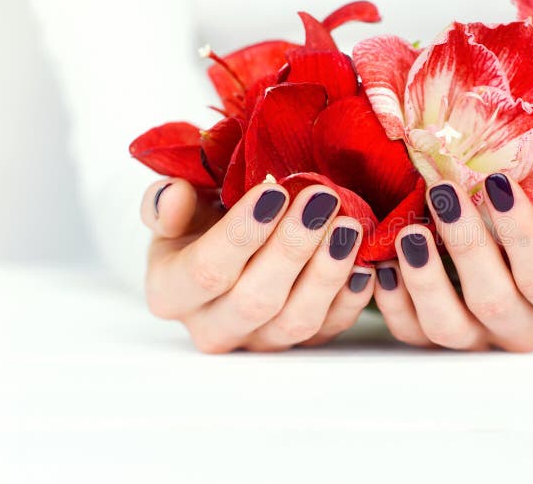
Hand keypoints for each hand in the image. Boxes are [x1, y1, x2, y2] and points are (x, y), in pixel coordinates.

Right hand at [141, 179, 374, 352]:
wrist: (223, 245)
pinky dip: (351, 298)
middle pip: (255, 301)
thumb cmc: (200, 220)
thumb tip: (173, 196)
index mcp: (171, 292)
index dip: (242, 232)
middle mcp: (212, 327)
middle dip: (293, 248)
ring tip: (349, 226)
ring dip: (327, 273)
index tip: (274, 189)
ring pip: (296, 321)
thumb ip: (167, 200)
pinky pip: (330, 330)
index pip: (206, 270)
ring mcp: (259, 341)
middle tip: (321, 200)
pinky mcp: (300, 343)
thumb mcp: (178, 205)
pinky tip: (365, 263)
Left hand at [372, 173, 532, 351]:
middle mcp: (523, 327)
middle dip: (466, 245)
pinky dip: (393, 302)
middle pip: (493, 302)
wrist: (512, 227)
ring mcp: (477, 338)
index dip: (522, 236)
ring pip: (448, 327)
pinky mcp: (434, 337)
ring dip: (425, 280)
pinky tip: (383, 264)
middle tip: (442, 192)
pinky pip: (411, 333)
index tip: (497, 182)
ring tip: (409, 232)